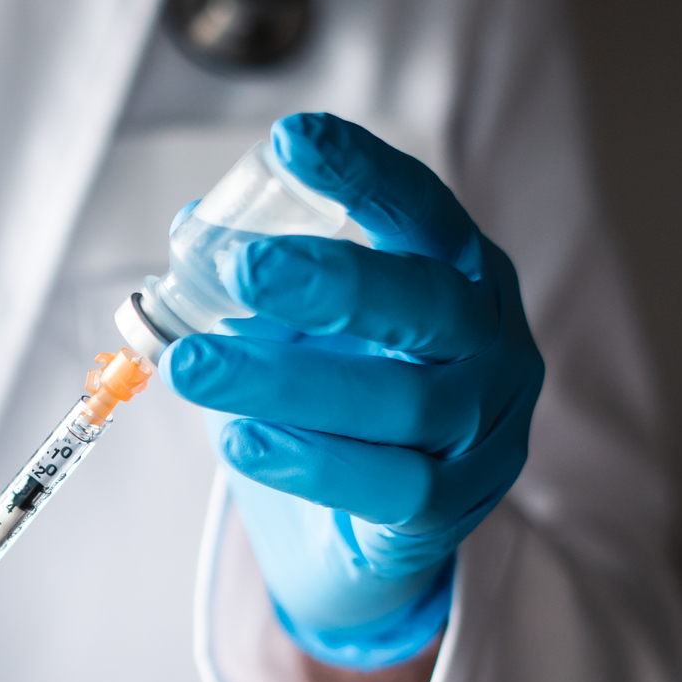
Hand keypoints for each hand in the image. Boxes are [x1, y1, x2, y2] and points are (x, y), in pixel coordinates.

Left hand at [163, 113, 542, 669]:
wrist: (364, 541)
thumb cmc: (333, 412)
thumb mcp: (296, 332)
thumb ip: (255, 281)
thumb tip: (191, 228)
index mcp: (457, 277)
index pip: (423, 214)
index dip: (363, 176)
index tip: (291, 140)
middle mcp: (490, 346)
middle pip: (424, 304)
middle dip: (330, 282)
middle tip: (241, 269)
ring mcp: (481, 432)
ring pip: (397, 401)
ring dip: (282, 381)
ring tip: (191, 368)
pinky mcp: (451, 510)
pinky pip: (388, 485)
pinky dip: (309, 462)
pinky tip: (241, 440)